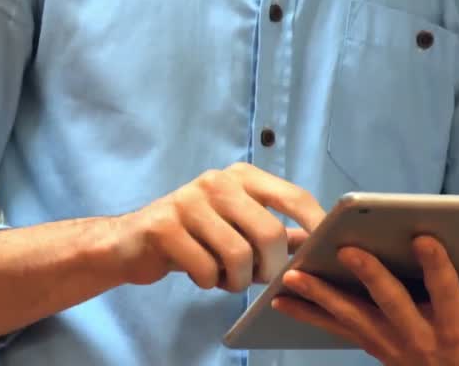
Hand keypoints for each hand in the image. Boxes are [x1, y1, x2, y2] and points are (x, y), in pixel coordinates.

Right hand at [109, 163, 325, 291]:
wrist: (132, 241)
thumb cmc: (195, 235)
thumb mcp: (236, 225)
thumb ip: (276, 231)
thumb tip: (319, 245)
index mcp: (242, 176)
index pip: (294, 197)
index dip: (316, 226)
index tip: (326, 252)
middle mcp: (217, 181)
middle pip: (270, 234)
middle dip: (270, 268)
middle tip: (257, 277)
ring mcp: (188, 201)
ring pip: (239, 256)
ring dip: (237, 280)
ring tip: (226, 277)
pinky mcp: (164, 226)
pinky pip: (206, 269)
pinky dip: (209, 282)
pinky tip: (201, 275)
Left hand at [272, 235, 458, 365]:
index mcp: (457, 325)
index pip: (445, 290)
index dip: (435, 264)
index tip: (423, 235)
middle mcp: (420, 337)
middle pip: (389, 303)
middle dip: (368, 275)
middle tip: (347, 249)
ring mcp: (391, 343)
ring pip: (351, 317)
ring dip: (320, 296)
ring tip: (292, 274)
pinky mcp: (372, 344)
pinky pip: (334, 327)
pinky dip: (307, 311)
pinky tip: (278, 295)